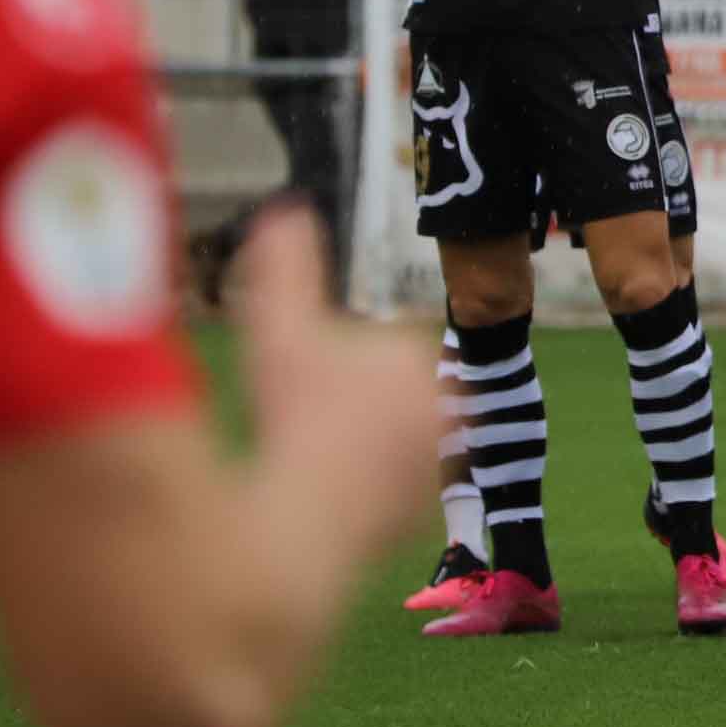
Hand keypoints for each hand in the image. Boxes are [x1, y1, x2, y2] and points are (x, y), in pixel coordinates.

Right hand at [230, 204, 441, 541]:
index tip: (304, 394)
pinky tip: (329, 494)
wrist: (305, 517)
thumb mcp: (280, 332)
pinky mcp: (427, 507)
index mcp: (415, 353)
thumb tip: (285, 208)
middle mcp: (445, 402)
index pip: (362, 352)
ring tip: (316, 461)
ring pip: (379, 440)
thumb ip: (286, 268)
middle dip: (342, 408)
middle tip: (306, 429)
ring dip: (350, 447)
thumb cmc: (292, 417)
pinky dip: (357, 489)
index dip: (321, 372)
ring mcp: (439, 458)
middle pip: (375, 396)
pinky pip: (382, 487)